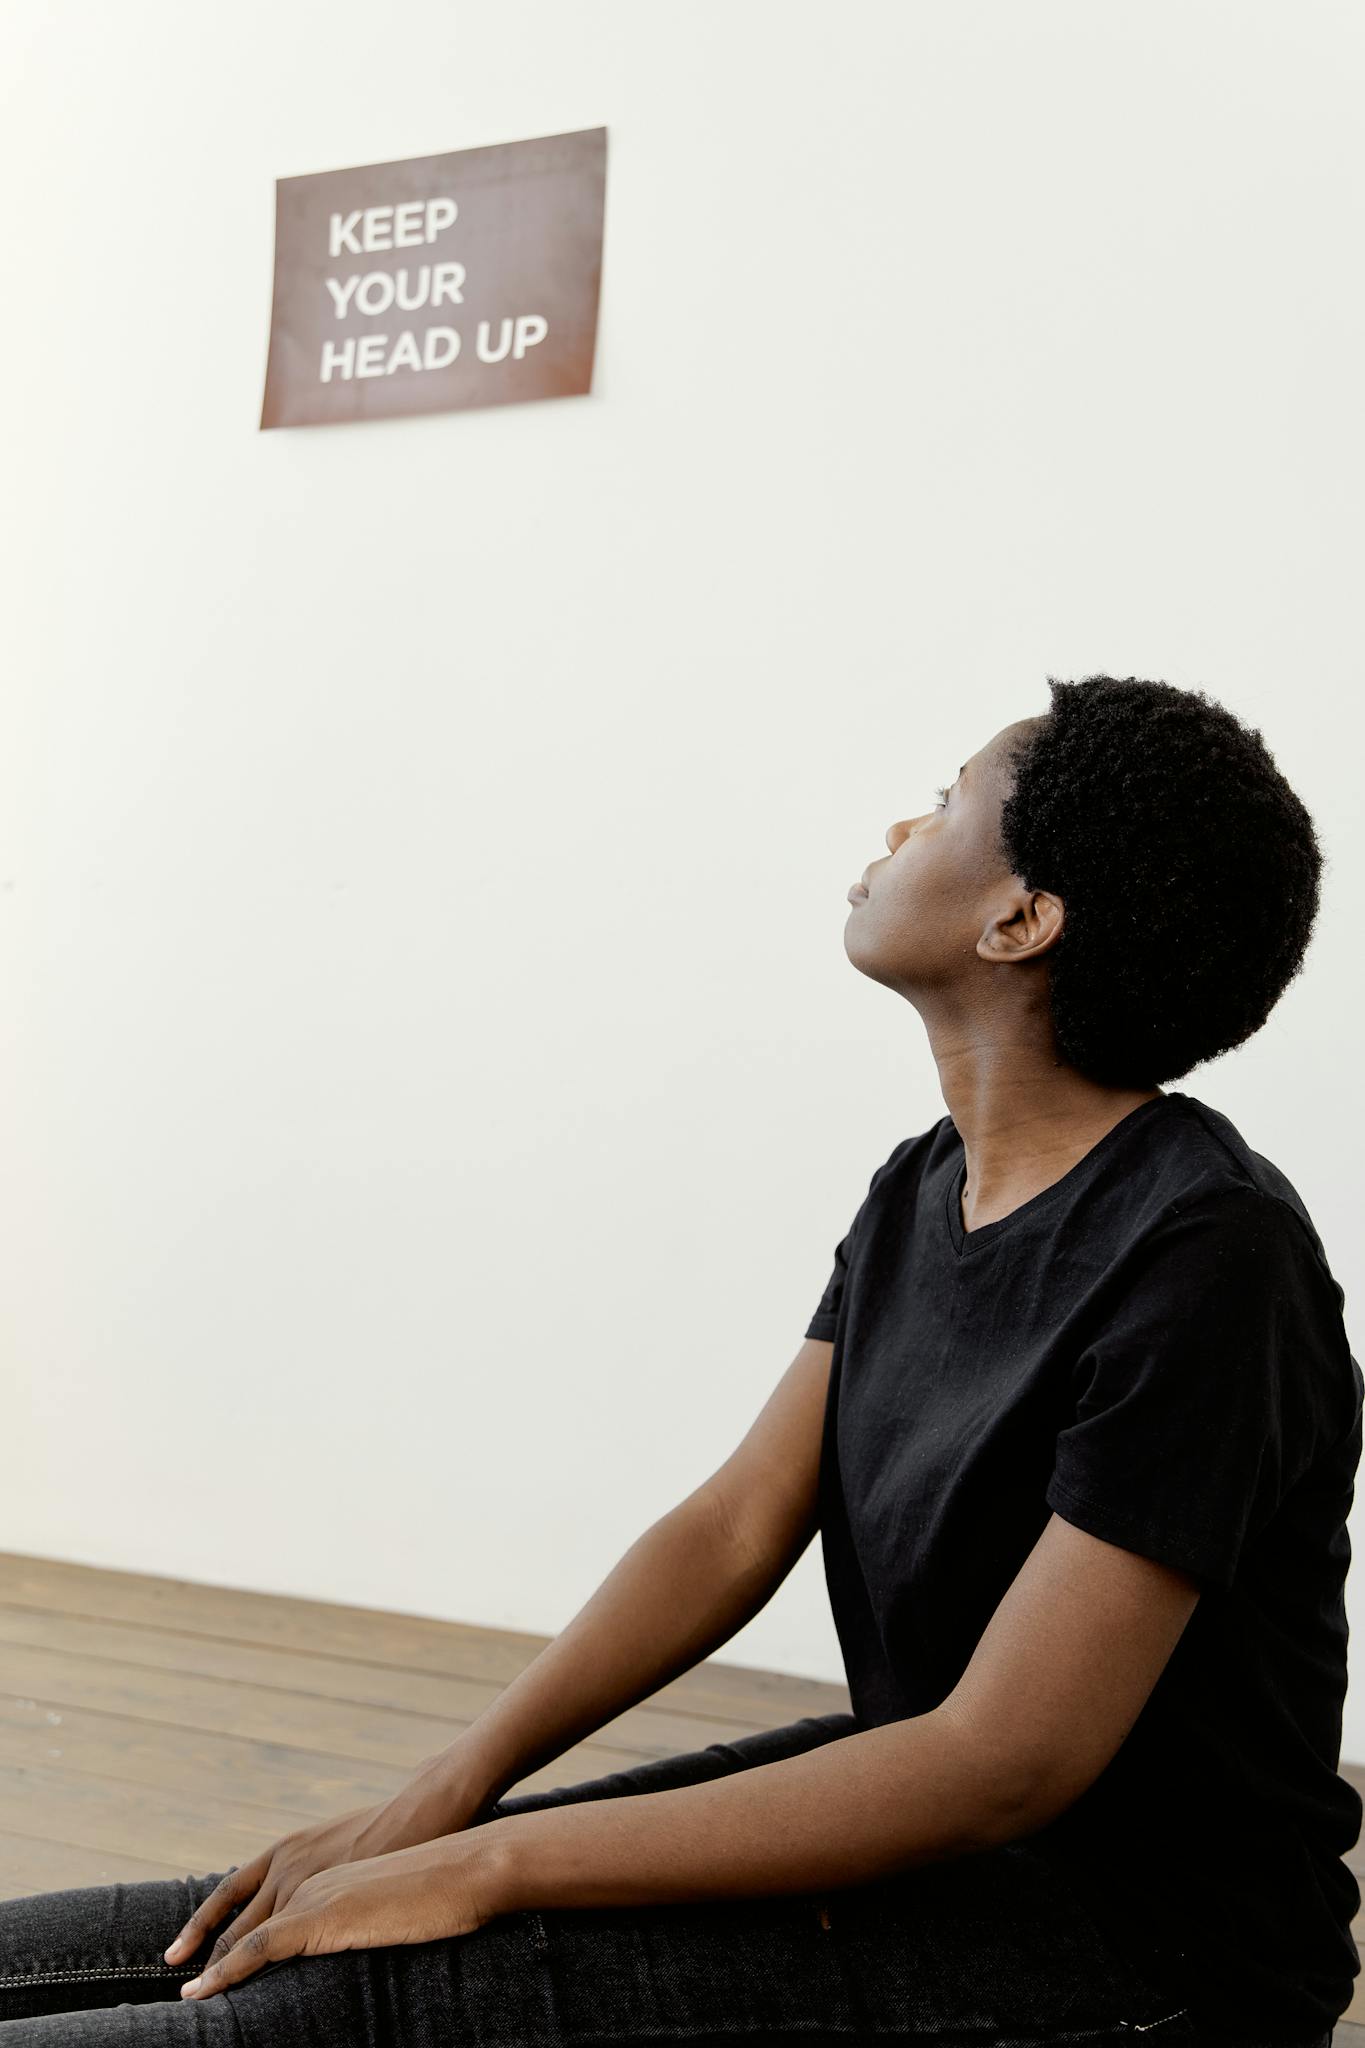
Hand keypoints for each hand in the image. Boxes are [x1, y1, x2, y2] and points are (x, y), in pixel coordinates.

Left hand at [178, 1834, 500, 1998]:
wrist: (459, 1861)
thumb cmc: (435, 1869)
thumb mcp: (376, 1875)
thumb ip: (349, 1893)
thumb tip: (348, 1918)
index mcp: (309, 1853)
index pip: (245, 1890)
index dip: (215, 1921)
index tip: (192, 1949)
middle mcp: (298, 1867)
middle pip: (236, 1916)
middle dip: (205, 1951)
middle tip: (183, 1985)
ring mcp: (305, 1890)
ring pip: (240, 1936)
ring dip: (212, 1970)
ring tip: (189, 2000)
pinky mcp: (316, 1917)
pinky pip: (255, 1950)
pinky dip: (225, 1974)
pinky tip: (205, 1994)